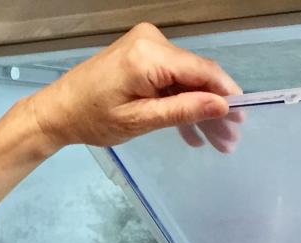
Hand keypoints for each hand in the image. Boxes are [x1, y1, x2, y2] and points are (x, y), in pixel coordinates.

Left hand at [22, 23, 243, 154]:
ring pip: (186, 80)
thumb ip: (182, 111)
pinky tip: (192, 134)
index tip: (243, 117)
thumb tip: (222, 106)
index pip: (202, 71)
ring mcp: (146, 46)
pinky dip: (180, 103)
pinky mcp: (142, 55)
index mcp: (149, 55)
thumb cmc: (92, 118)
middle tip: (230, 140)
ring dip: (199, 110)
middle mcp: (152, 41)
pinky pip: (170, 79)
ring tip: (217, 143)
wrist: (57, 110)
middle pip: (196, 75)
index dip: (226, 93)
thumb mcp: (140, 120)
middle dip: (213, 108)